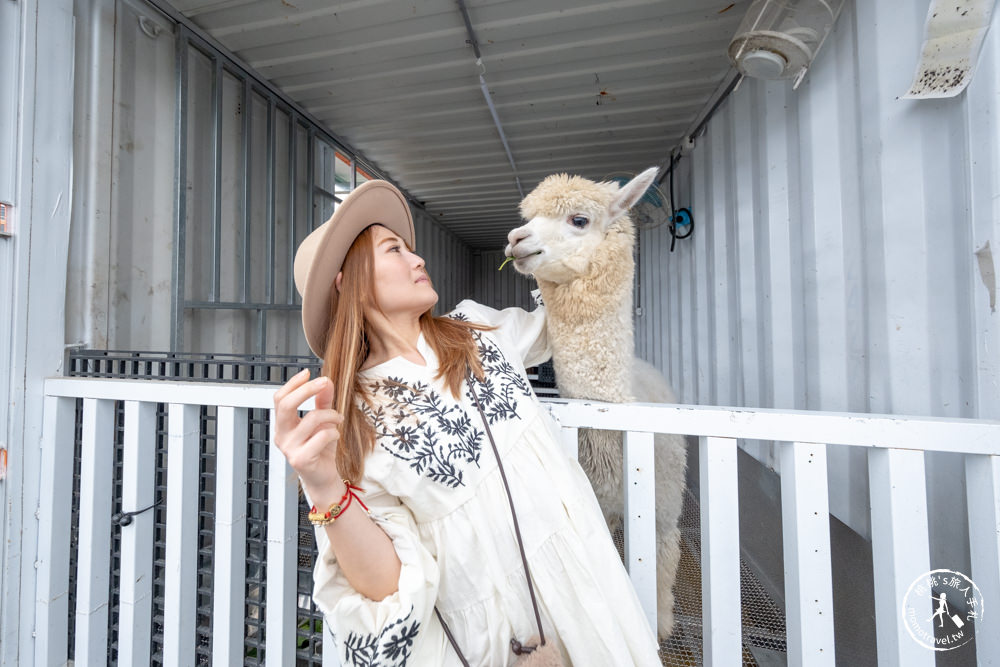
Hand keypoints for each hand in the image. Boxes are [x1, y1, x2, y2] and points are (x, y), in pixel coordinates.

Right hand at [272, 369, 345, 504]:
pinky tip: (335, 436)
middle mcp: (281, 436)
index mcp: (282, 425)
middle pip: (286, 404)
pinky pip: (322, 436)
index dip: (293, 384)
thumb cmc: (321, 449)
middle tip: (325, 382)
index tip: (308, 372)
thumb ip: (322, 402)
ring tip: (339, 419)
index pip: (280, 399)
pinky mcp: (301, 459)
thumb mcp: (323, 421)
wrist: (324, 478)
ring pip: (312, 418)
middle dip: (307, 389)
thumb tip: (326, 381)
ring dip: (331, 414)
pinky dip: (334, 432)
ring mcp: (289, 449)